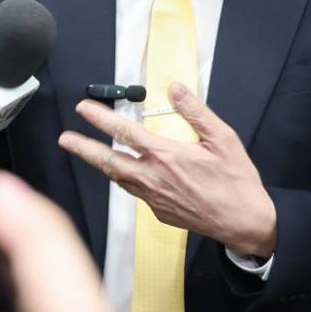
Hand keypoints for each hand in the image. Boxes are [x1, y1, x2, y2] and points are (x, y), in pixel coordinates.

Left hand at [59, 83, 277, 256]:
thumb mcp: (223, 138)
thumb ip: (195, 112)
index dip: (101, 119)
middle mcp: (155, 178)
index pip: (125, 132)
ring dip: (102, 164)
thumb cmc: (236, 181)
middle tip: (65, 139)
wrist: (245, 222)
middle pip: (109, 161)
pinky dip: (127, 180)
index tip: (84, 109)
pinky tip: (128, 173)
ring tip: (87, 153)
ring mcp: (155, 199)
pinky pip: (137, 193)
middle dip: (83, 148)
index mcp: (167, 156)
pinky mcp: (160, 212)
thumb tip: (175, 89)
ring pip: (120, 179)